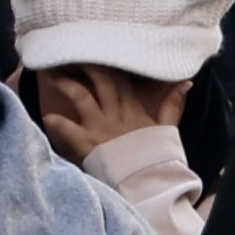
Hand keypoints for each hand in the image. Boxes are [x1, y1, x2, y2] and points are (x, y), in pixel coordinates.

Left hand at [26, 64, 184, 166]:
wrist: (149, 183)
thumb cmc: (156, 158)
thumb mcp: (167, 128)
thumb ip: (172, 103)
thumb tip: (186, 82)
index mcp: (133, 108)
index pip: (120, 77)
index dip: (106, 62)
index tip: (94, 51)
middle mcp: (115, 112)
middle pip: (100, 78)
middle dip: (84, 64)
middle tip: (68, 55)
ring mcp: (100, 127)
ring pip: (81, 96)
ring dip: (65, 84)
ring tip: (52, 77)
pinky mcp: (87, 143)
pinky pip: (68, 128)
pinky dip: (57, 122)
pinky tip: (47, 117)